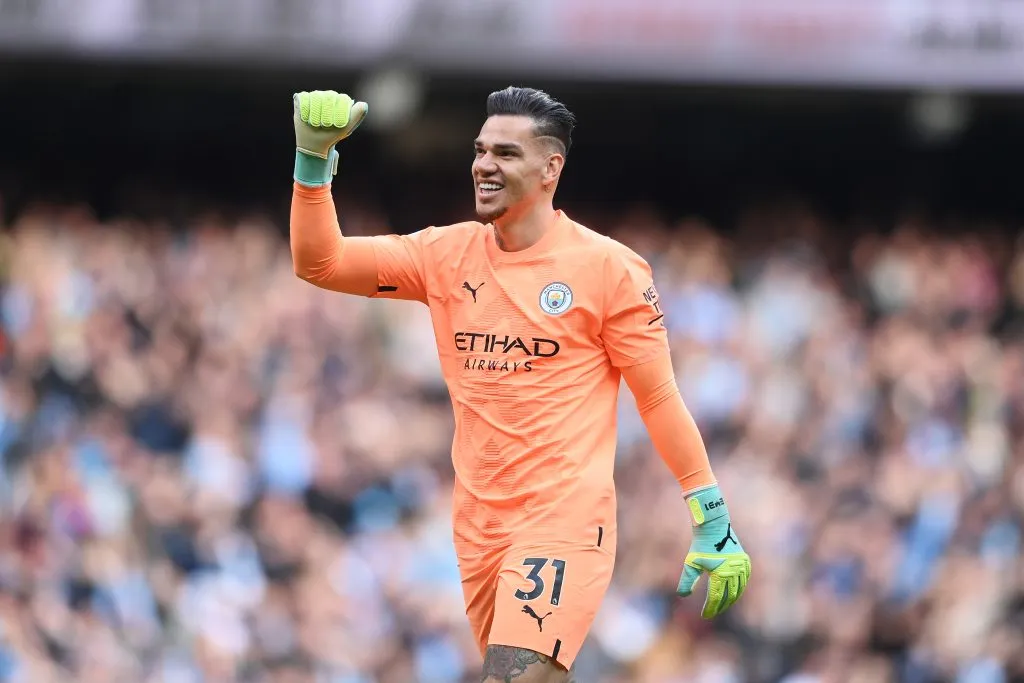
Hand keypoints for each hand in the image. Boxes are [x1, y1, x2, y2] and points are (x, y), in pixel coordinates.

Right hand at [293, 90, 367, 158]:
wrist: (315, 143)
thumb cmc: (332, 135)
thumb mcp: (346, 127)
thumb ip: (356, 115)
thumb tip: (364, 104)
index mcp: (340, 100)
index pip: (341, 99)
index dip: (338, 113)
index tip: (335, 125)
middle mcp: (328, 95)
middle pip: (328, 97)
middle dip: (326, 114)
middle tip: (324, 125)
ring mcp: (315, 96)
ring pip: (315, 97)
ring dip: (315, 113)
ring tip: (315, 123)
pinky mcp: (302, 98)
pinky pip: (303, 99)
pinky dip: (305, 110)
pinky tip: (306, 118)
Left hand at [675, 486, 750, 618]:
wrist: (714, 527)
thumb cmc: (700, 545)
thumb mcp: (691, 563)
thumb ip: (686, 580)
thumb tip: (682, 595)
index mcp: (721, 574)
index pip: (716, 597)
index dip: (710, 608)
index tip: (704, 615)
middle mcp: (734, 572)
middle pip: (729, 596)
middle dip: (720, 606)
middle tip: (712, 612)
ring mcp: (742, 567)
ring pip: (739, 590)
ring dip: (731, 599)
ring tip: (721, 605)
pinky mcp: (746, 562)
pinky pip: (744, 580)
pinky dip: (739, 588)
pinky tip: (732, 592)